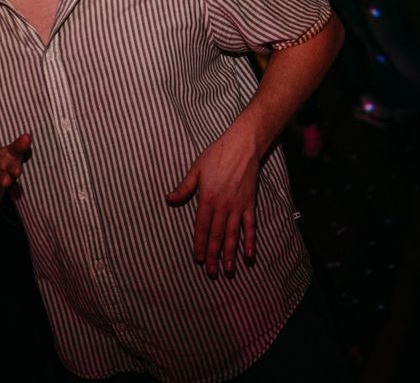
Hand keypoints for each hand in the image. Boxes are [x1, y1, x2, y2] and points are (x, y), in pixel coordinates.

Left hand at [166, 124, 260, 276]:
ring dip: (230, 254)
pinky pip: (250, 226)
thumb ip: (184, 188)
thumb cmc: (217, 155)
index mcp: (207, 198)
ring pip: (233, 235)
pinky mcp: (250, 204)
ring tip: (228, 270)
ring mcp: (238, 206)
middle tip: (212, 273)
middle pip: (217, 235)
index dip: (200, 244)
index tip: (199, 259)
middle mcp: (223, 206)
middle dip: (214, 255)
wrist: (242, 146)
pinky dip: (250, 241)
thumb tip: (168, 199)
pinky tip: (249, 255)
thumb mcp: (196, 169)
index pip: (202, 227)